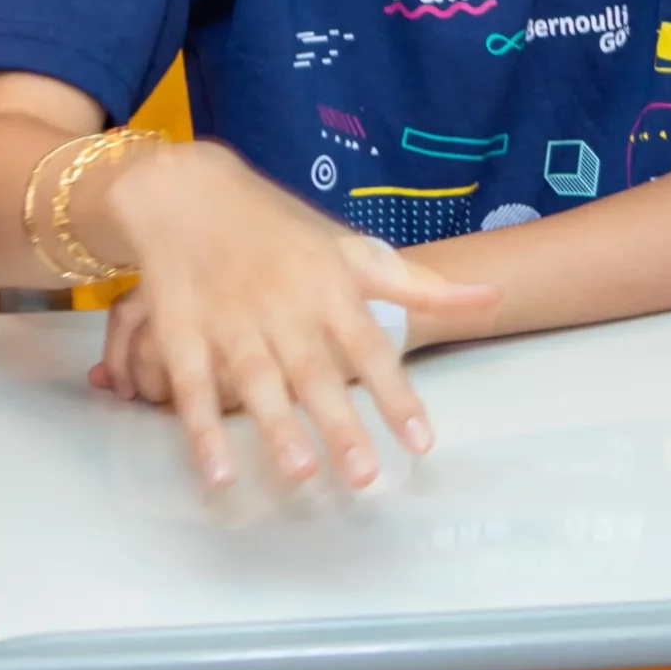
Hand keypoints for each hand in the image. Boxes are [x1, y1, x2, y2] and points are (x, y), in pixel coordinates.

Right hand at [80, 143, 494, 489]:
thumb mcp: (353, 249)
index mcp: (330, 289)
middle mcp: (283, 308)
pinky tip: (216, 475)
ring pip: (255, 381)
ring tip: (299, 474)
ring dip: (276, 428)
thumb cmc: (282, 231)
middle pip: (316, 373)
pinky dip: (199, 432)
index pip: (372, 348)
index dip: (397, 395)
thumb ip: (417, 284)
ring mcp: (229, 322)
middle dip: (340, 426)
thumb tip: (492, 296)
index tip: (422, 441)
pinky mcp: (179, 333)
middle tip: (364, 478)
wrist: (187, 191)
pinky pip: (190, 388)